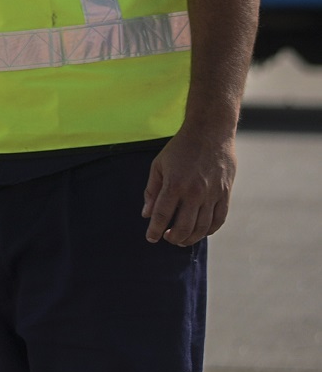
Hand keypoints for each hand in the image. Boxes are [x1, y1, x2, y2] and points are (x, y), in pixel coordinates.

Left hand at [143, 127, 236, 246]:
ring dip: (191, 238)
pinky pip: (219, 219)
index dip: (155, 230)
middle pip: (184, 226)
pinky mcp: (225, 194)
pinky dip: (210, 230)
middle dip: (173, 237)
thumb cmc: (180, 148)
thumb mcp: (159, 165)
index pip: (162, 215)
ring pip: (203, 227)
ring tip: (181, 239)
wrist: (210, 133)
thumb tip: (146, 214)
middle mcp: (194, 193)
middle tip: (167, 238)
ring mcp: (212, 194)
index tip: (151, 238)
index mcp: (174, 184)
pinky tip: (201, 232)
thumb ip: (152, 190)